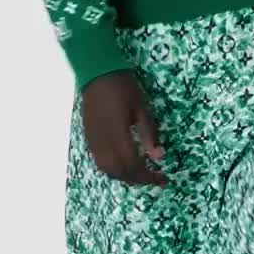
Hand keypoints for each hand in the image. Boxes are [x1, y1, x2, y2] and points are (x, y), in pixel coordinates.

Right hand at [81, 70, 168, 186]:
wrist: (97, 74)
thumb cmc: (123, 88)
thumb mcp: (142, 108)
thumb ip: (149, 134)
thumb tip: (160, 157)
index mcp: (119, 136)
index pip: (134, 166)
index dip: (149, 177)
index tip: (163, 179)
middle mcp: (104, 144)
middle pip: (121, 172)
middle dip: (139, 179)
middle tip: (155, 179)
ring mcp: (94, 143)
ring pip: (109, 171)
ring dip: (126, 177)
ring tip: (142, 174)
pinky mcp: (89, 139)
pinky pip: (101, 163)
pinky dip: (114, 170)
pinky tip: (125, 165)